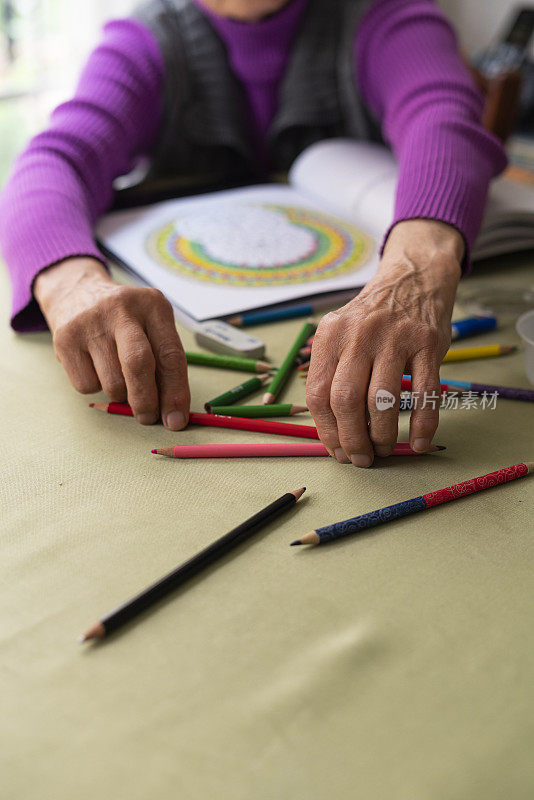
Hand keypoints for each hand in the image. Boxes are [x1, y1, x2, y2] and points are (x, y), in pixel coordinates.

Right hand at [34, 257, 189, 428]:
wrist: (76, 292)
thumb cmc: (124, 320)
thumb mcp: (151, 327)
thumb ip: (163, 364)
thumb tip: (171, 412)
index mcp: (153, 305)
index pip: (170, 355)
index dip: (176, 392)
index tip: (177, 420)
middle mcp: (122, 309)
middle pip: (138, 365)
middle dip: (146, 401)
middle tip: (148, 418)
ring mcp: (90, 322)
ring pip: (112, 383)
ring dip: (119, 394)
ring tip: (117, 375)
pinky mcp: (65, 339)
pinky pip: (87, 386)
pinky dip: (95, 387)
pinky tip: (94, 367)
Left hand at [305, 219, 462, 465]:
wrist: (413, 278)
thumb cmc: (372, 319)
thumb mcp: (341, 333)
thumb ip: (332, 372)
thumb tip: (332, 430)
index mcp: (330, 335)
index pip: (318, 393)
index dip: (326, 430)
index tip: (336, 450)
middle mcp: (359, 334)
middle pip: (346, 400)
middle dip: (352, 439)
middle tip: (361, 458)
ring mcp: (395, 337)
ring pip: (382, 400)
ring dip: (382, 435)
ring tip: (383, 449)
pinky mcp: (428, 343)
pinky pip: (425, 394)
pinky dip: (421, 425)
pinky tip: (417, 443)